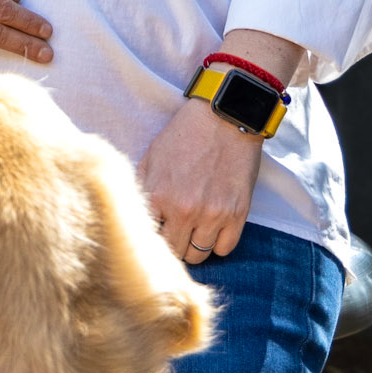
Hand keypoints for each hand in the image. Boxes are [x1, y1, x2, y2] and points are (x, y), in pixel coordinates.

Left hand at [138, 98, 263, 264]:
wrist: (225, 117)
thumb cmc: (186, 134)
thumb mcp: (152, 157)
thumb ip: (142, 189)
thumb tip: (134, 217)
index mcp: (159, 195)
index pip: (148, 237)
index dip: (151, 234)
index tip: (156, 230)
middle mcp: (184, 210)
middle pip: (173, 251)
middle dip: (172, 243)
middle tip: (175, 231)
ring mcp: (212, 214)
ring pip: (198, 255)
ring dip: (194, 245)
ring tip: (194, 228)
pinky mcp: (237, 214)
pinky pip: (224, 249)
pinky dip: (218, 243)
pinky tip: (213, 227)